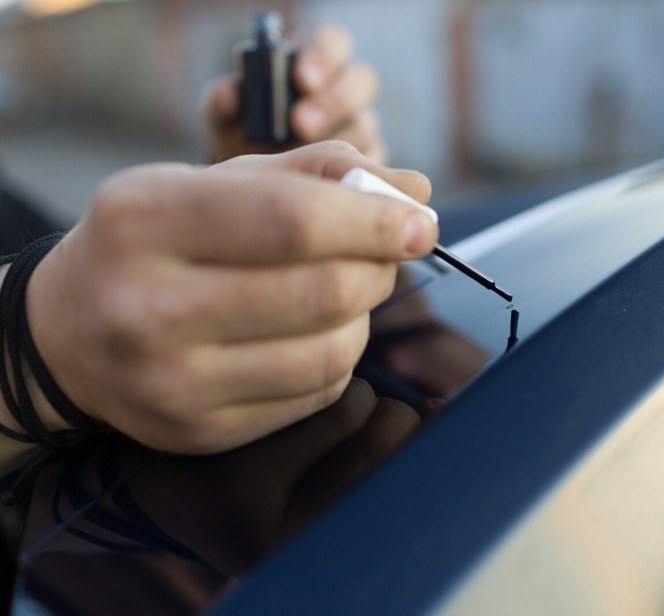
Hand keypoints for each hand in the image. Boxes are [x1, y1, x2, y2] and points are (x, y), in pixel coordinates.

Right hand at [22, 142, 435, 454]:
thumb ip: (316, 174)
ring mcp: (171, 381)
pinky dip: (336, 359)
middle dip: (378, 268)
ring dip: (362, 317)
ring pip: (331, 352)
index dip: (376, 221)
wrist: (70, 332)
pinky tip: (313, 335)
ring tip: (343, 293)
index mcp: (146, 219)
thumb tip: (415, 190)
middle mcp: (148, 306)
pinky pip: (314, 395)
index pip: (292, 220)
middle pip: (324, 291)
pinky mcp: (197, 431)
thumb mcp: (213, 183)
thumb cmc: (155, 241)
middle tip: (382, 255)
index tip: (422, 222)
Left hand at [204, 25, 385, 163]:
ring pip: (365, 126)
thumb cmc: (242, 135)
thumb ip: (223, 102)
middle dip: (334, 101)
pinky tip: (319, 181)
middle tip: (300, 124)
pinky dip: (345, 173)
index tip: (300, 79)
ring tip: (297, 160)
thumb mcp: (224, 118)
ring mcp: (362, 125)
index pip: (333, 42)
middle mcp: (345, 88)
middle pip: (363, 80)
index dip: (322, 56)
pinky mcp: (370, 161)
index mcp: (314, 60)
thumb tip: (228, 92)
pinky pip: (370, 164)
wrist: (254, 185)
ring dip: (334, 142)